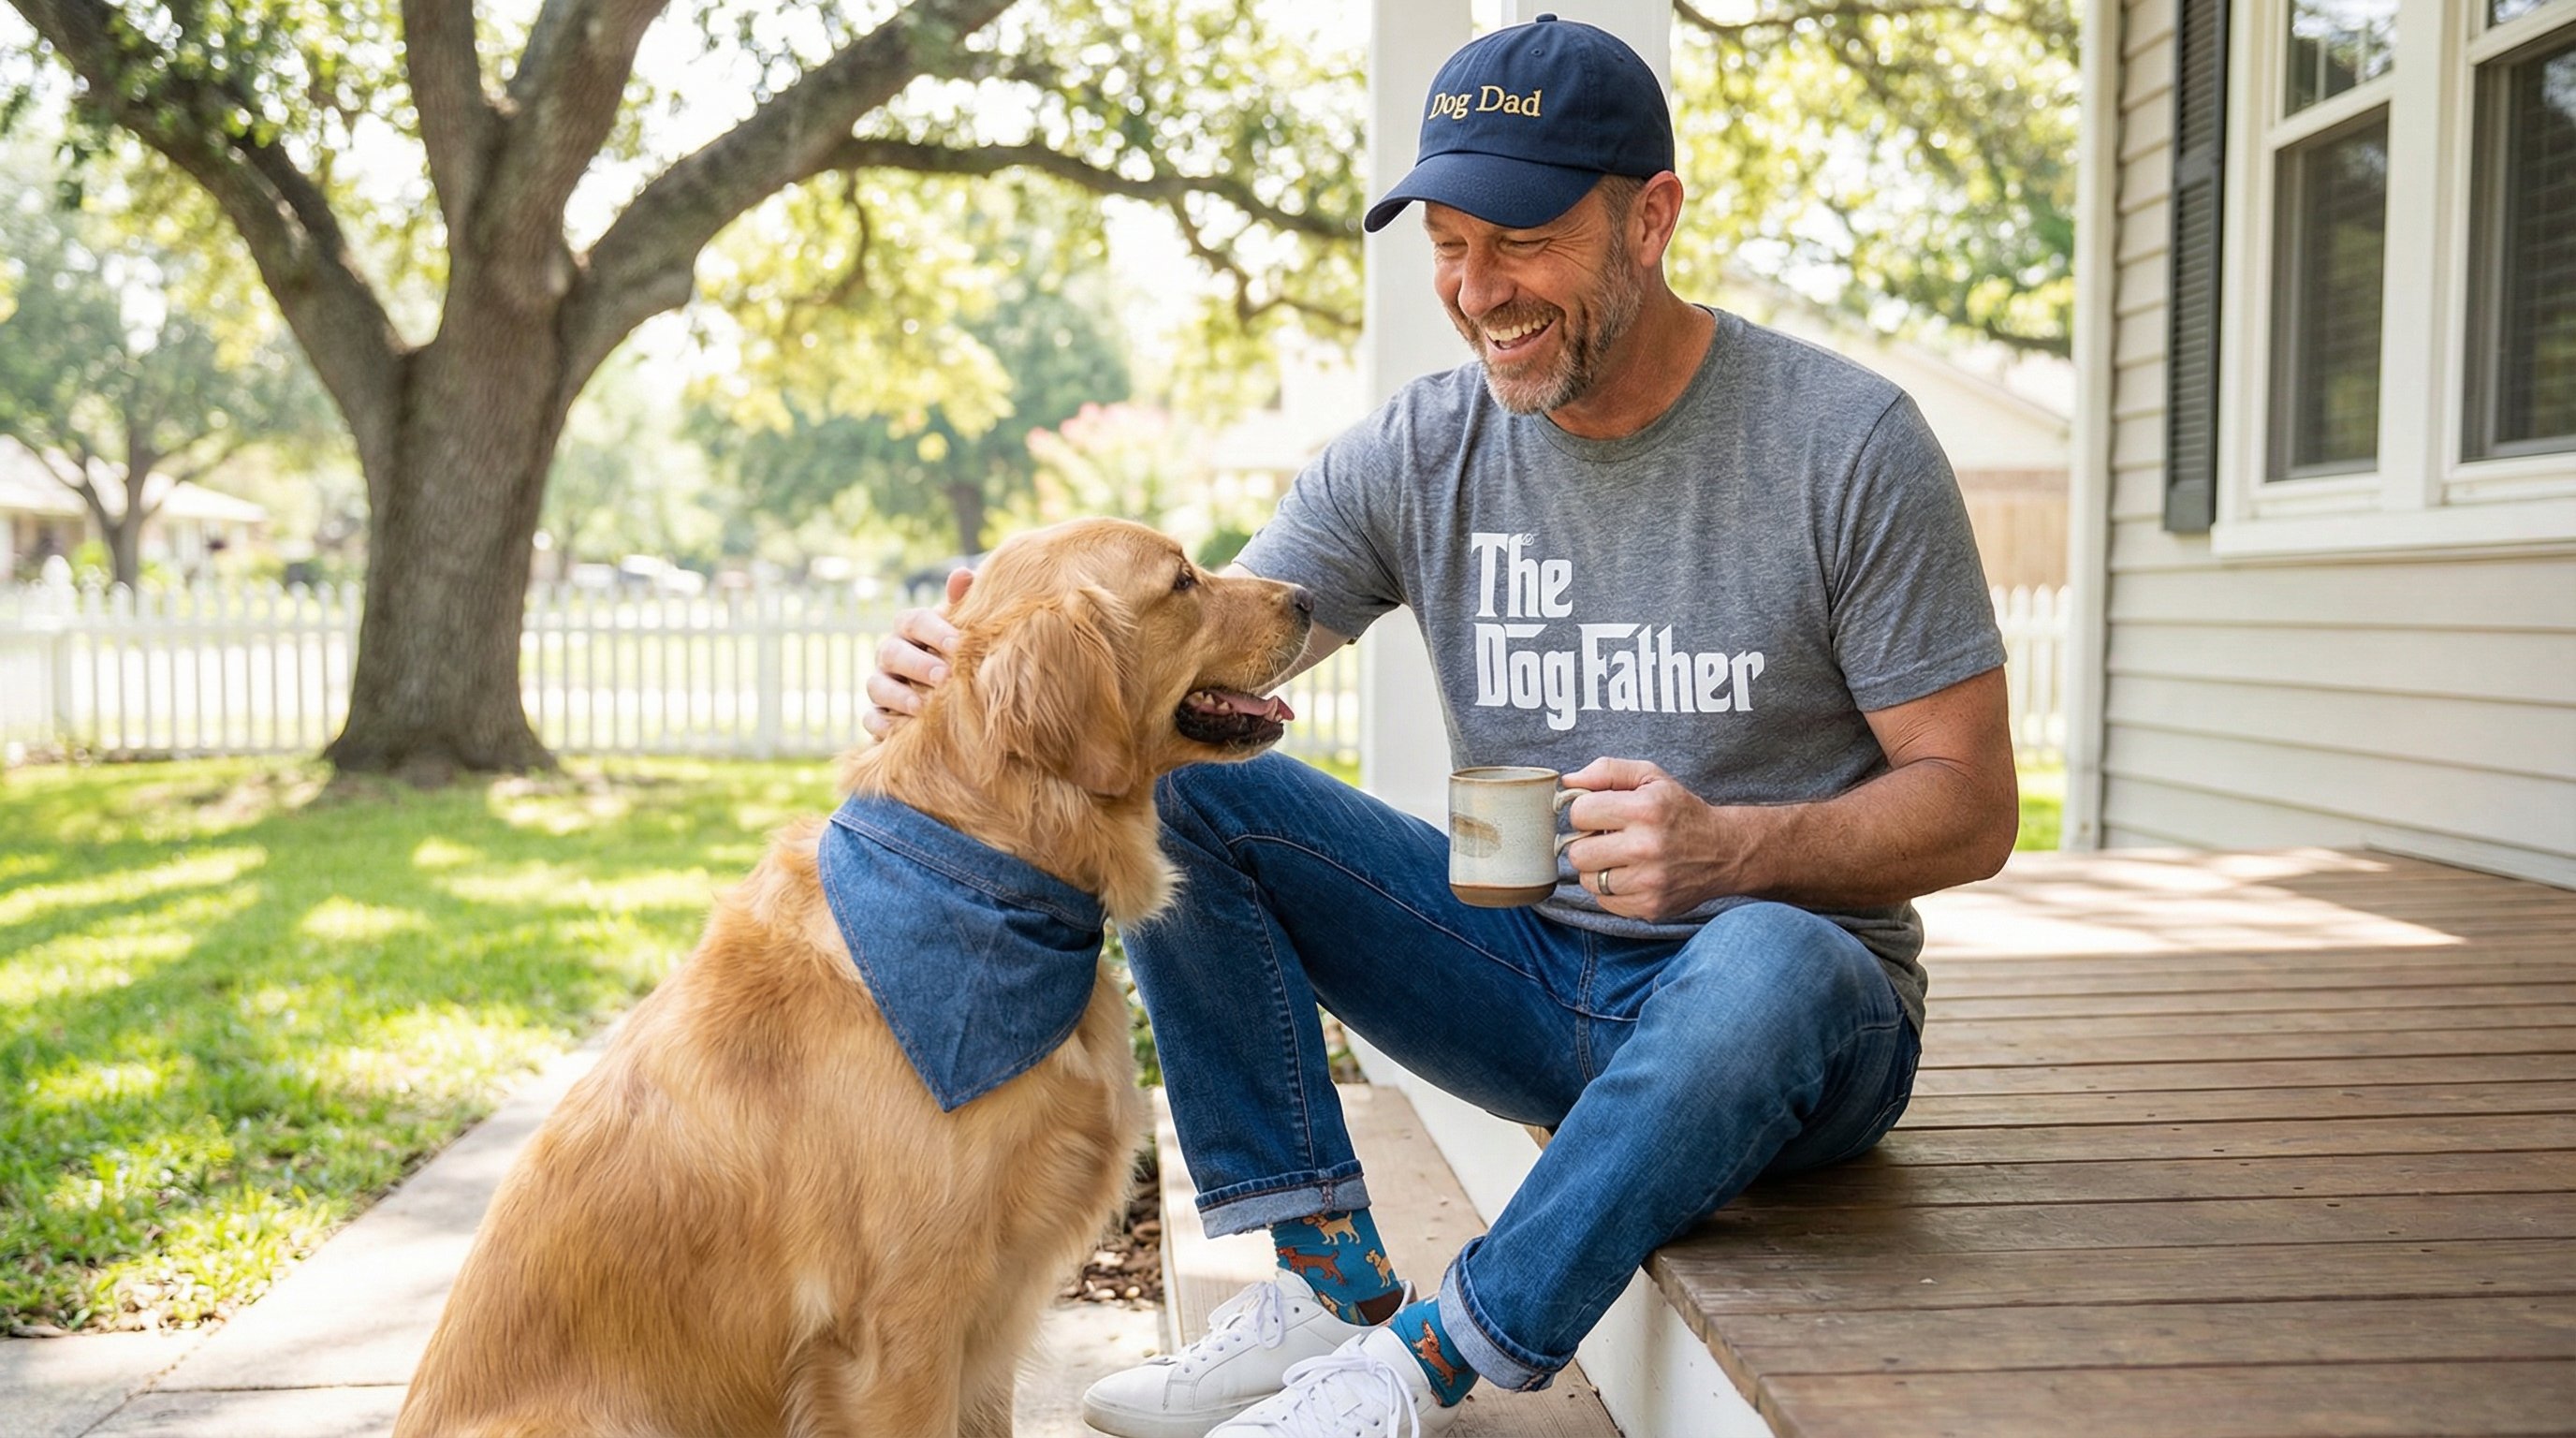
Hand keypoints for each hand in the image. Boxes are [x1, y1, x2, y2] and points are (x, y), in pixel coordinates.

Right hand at [862, 568, 972, 738]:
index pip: (914, 620)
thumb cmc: (956, 654)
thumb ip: (961, 604)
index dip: (933, 630)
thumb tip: (962, 574)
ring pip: (877, 685)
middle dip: (917, 664)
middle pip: (892, 652)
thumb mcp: (961, 630)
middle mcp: (891, 654)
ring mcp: (881, 684)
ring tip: (921, 707)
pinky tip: (897, 732)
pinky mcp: (877, 715)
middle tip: (943, 676)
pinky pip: (871, 718)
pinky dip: (881, 725)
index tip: (958, 644)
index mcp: (911, 629)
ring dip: (898, 696)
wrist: (949, 698)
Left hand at [1559, 758, 1740, 921]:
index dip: (1586, 811)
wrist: (1725, 851)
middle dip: (1588, 843)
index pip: (1580, 813)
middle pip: (1578, 853)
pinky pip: (1604, 902)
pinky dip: (1611, 890)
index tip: (1601, 814)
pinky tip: (1631, 875)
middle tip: (1608, 838)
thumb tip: (1568, 781)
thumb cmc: (1680, 811)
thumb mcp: (1651, 777)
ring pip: (1588, 880)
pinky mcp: (1651, 906)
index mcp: (1645, 809)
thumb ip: (1607, 771)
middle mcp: (1647, 847)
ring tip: (1620, 857)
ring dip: (1598, 868)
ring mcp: (1649, 882)